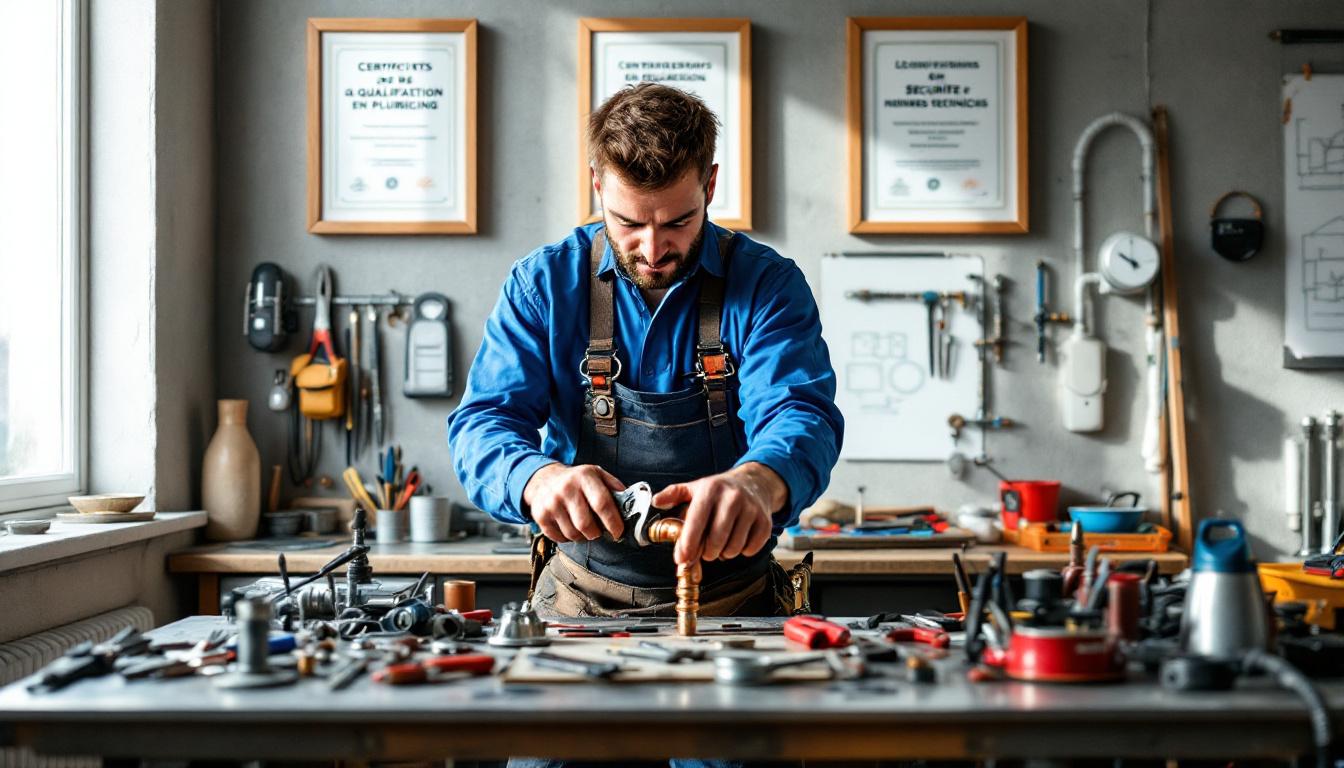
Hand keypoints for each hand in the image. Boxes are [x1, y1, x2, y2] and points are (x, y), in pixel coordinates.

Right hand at [522, 463, 624, 542]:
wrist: (543, 478)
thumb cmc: (576, 480)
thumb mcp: (597, 474)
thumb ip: (615, 487)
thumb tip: (633, 506)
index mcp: (585, 477)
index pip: (602, 503)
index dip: (613, 522)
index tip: (618, 533)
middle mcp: (566, 488)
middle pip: (586, 524)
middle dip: (597, 533)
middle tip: (599, 531)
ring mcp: (551, 503)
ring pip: (573, 534)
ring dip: (583, 537)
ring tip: (583, 527)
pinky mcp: (540, 515)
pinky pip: (560, 538)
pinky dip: (568, 538)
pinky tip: (569, 527)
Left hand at [652, 463, 787, 565]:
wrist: (755, 482)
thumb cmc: (719, 490)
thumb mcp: (694, 488)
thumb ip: (673, 494)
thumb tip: (656, 501)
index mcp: (711, 489)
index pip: (697, 520)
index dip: (688, 543)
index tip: (681, 559)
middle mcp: (733, 497)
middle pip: (717, 540)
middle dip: (707, 553)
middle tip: (706, 550)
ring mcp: (751, 509)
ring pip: (734, 548)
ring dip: (724, 553)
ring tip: (722, 543)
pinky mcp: (765, 521)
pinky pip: (751, 549)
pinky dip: (742, 551)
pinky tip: (738, 540)